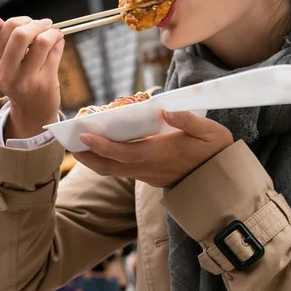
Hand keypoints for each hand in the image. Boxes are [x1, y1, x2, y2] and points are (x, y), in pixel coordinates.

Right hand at [0, 15, 64, 138]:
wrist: (32, 110)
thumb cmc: (19, 77)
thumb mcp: (4, 59)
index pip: (5, 30)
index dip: (23, 21)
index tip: (32, 23)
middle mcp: (4, 73)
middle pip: (21, 34)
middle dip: (37, 24)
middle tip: (45, 24)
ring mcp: (24, 80)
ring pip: (42, 42)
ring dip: (52, 31)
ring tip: (55, 33)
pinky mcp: (43, 83)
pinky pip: (54, 52)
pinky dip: (58, 42)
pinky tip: (58, 42)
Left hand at [74, 111, 233, 187]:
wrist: (224, 181)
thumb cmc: (216, 152)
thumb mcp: (209, 131)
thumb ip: (188, 120)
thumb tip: (166, 109)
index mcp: (159, 154)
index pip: (122, 152)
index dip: (101, 145)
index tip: (83, 134)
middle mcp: (148, 168)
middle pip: (109, 166)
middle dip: (86, 156)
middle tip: (67, 143)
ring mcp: (148, 175)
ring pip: (113, 171)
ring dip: (94, 160)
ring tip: (78, 146)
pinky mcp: (150, 177)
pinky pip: (123, 170)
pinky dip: (108, 161)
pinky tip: (103, 149)